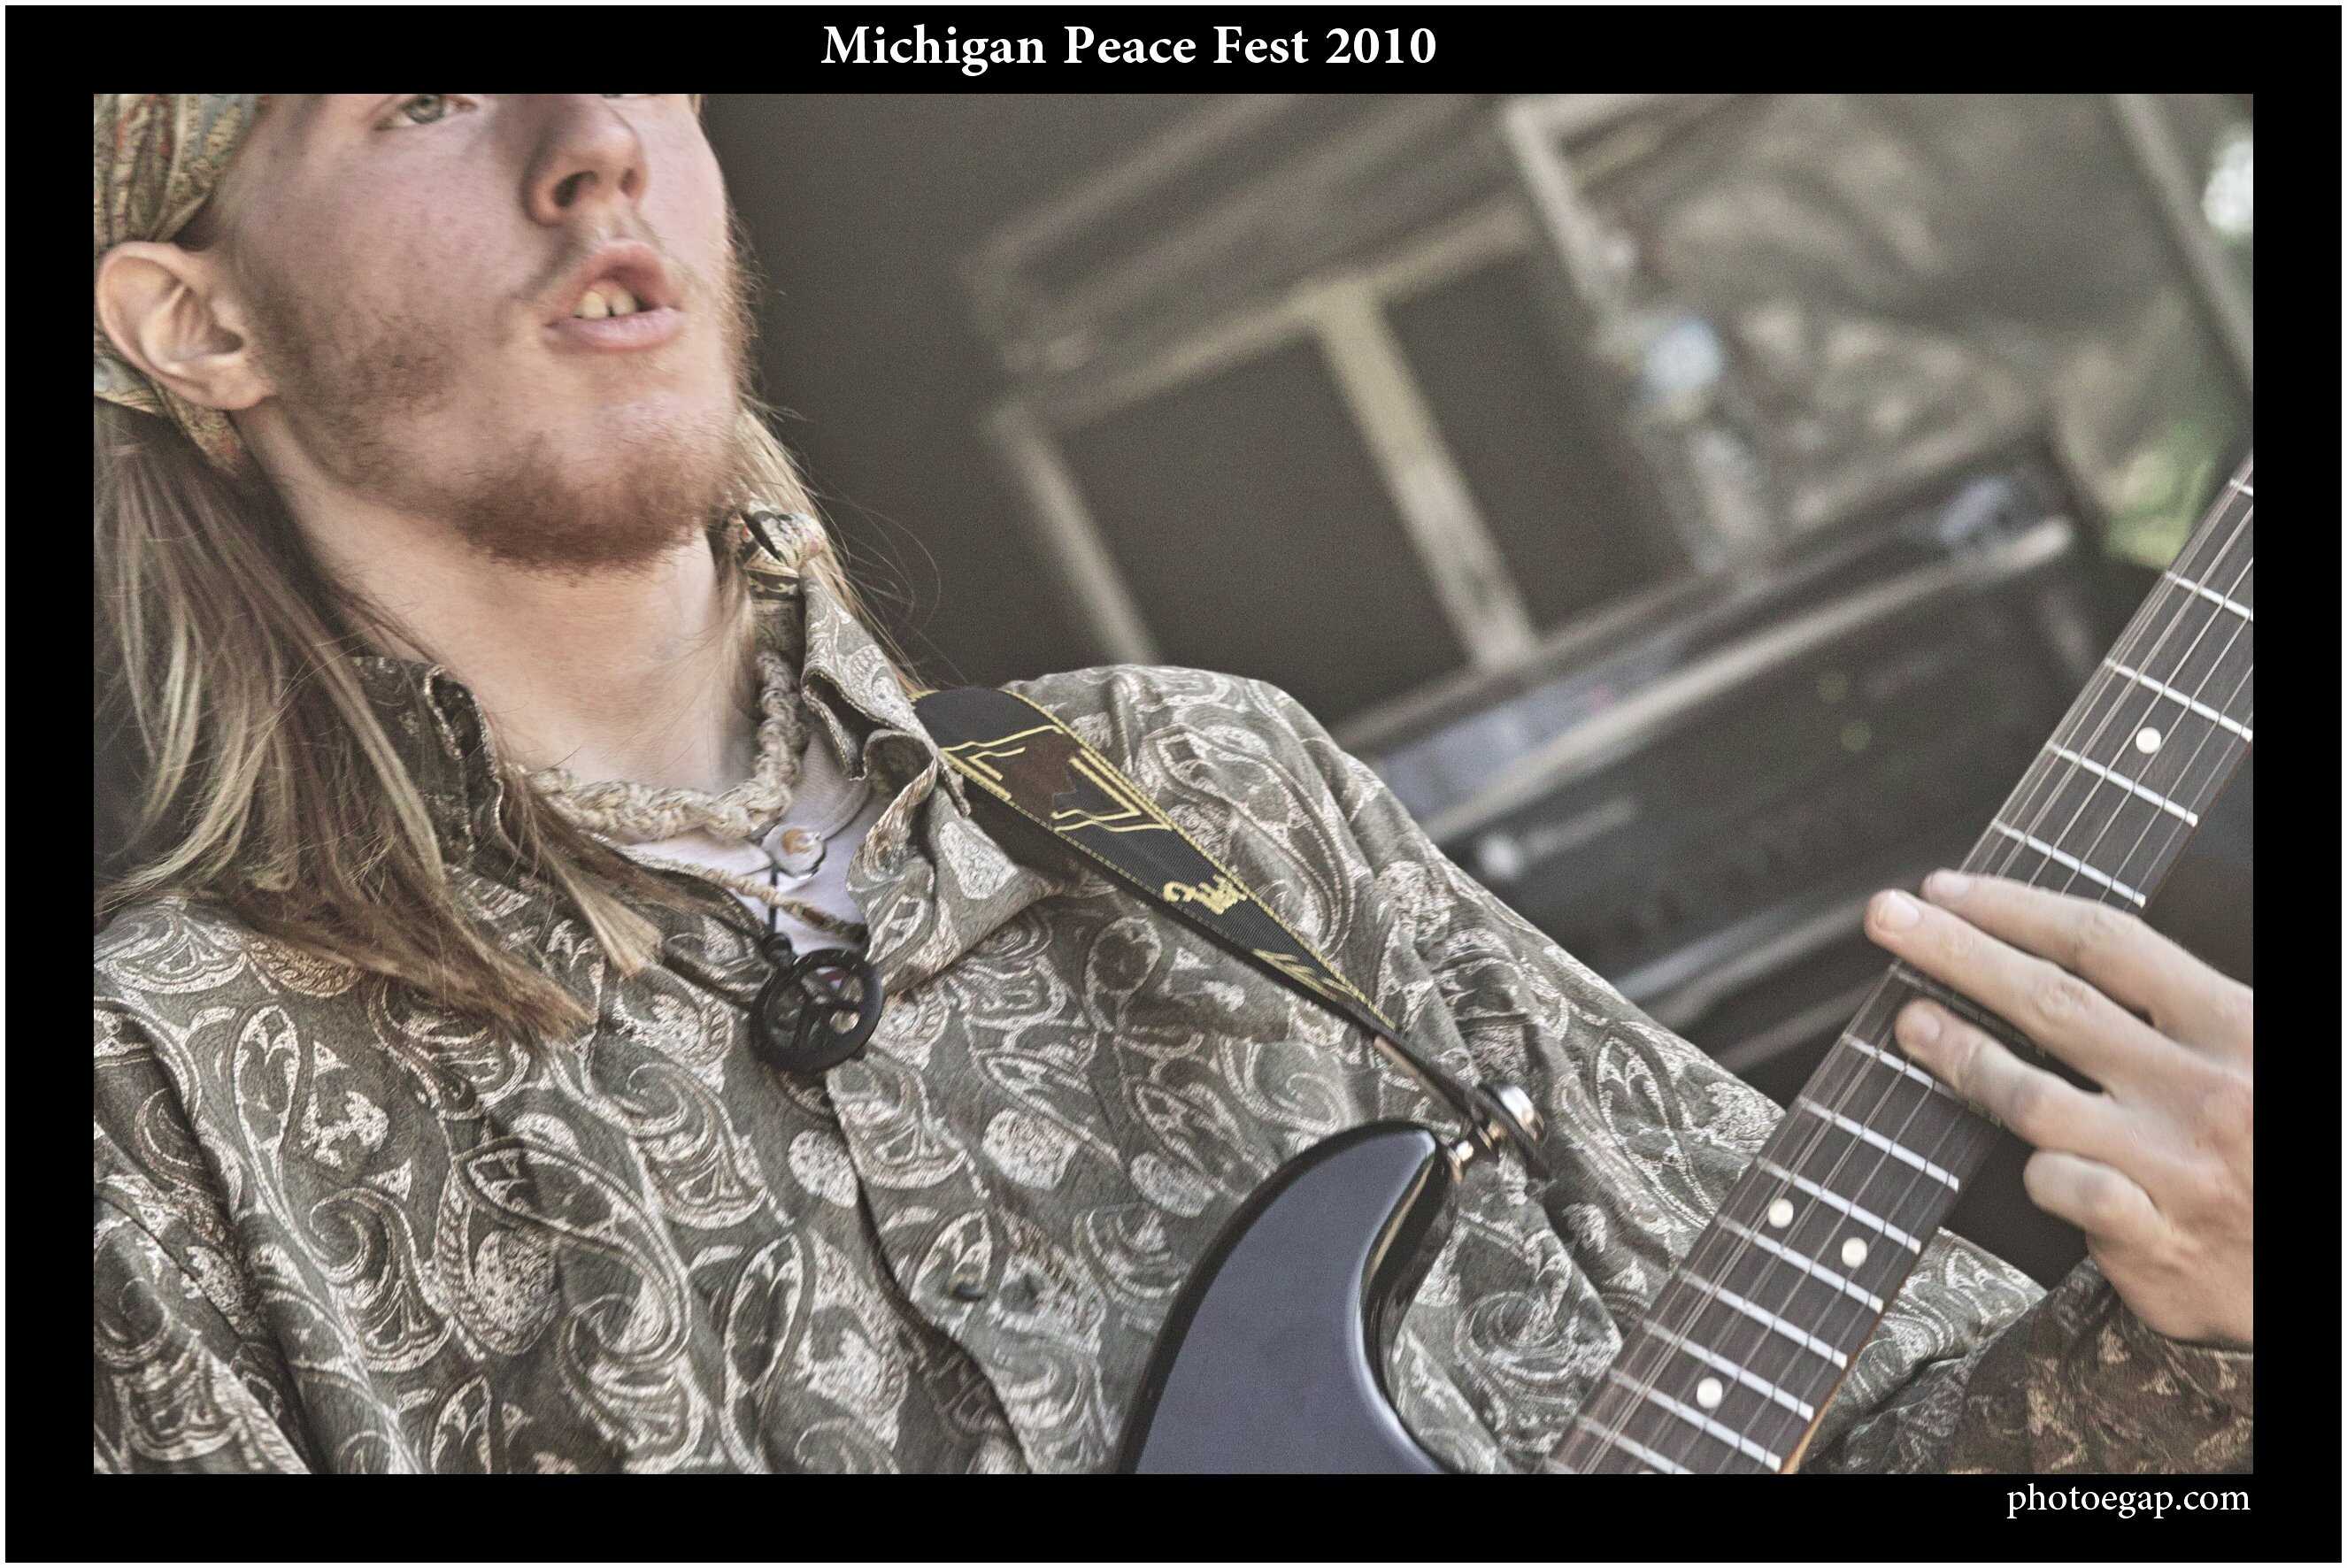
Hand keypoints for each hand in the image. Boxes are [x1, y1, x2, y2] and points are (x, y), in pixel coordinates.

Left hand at [1863, 870, 2252, 1349]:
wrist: (2326, 1278)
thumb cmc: (2275, 1150)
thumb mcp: (2256, 1055)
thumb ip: (2177, 1008)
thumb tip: (2059, 947)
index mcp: (2233, 1028)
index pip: (2104, 942)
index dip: (2012, 907)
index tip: (1945, 889)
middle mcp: (2200, 1090)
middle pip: (2052, 1000)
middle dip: (1955, 952)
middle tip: (1888, 919)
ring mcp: (2172, 1166)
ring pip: (2033, 1095)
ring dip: (1959, 1053)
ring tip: (1909, 1024)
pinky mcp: (2152, 1240)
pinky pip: (2058, 1186)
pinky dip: (2033, 1167)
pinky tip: (2023, 1156)